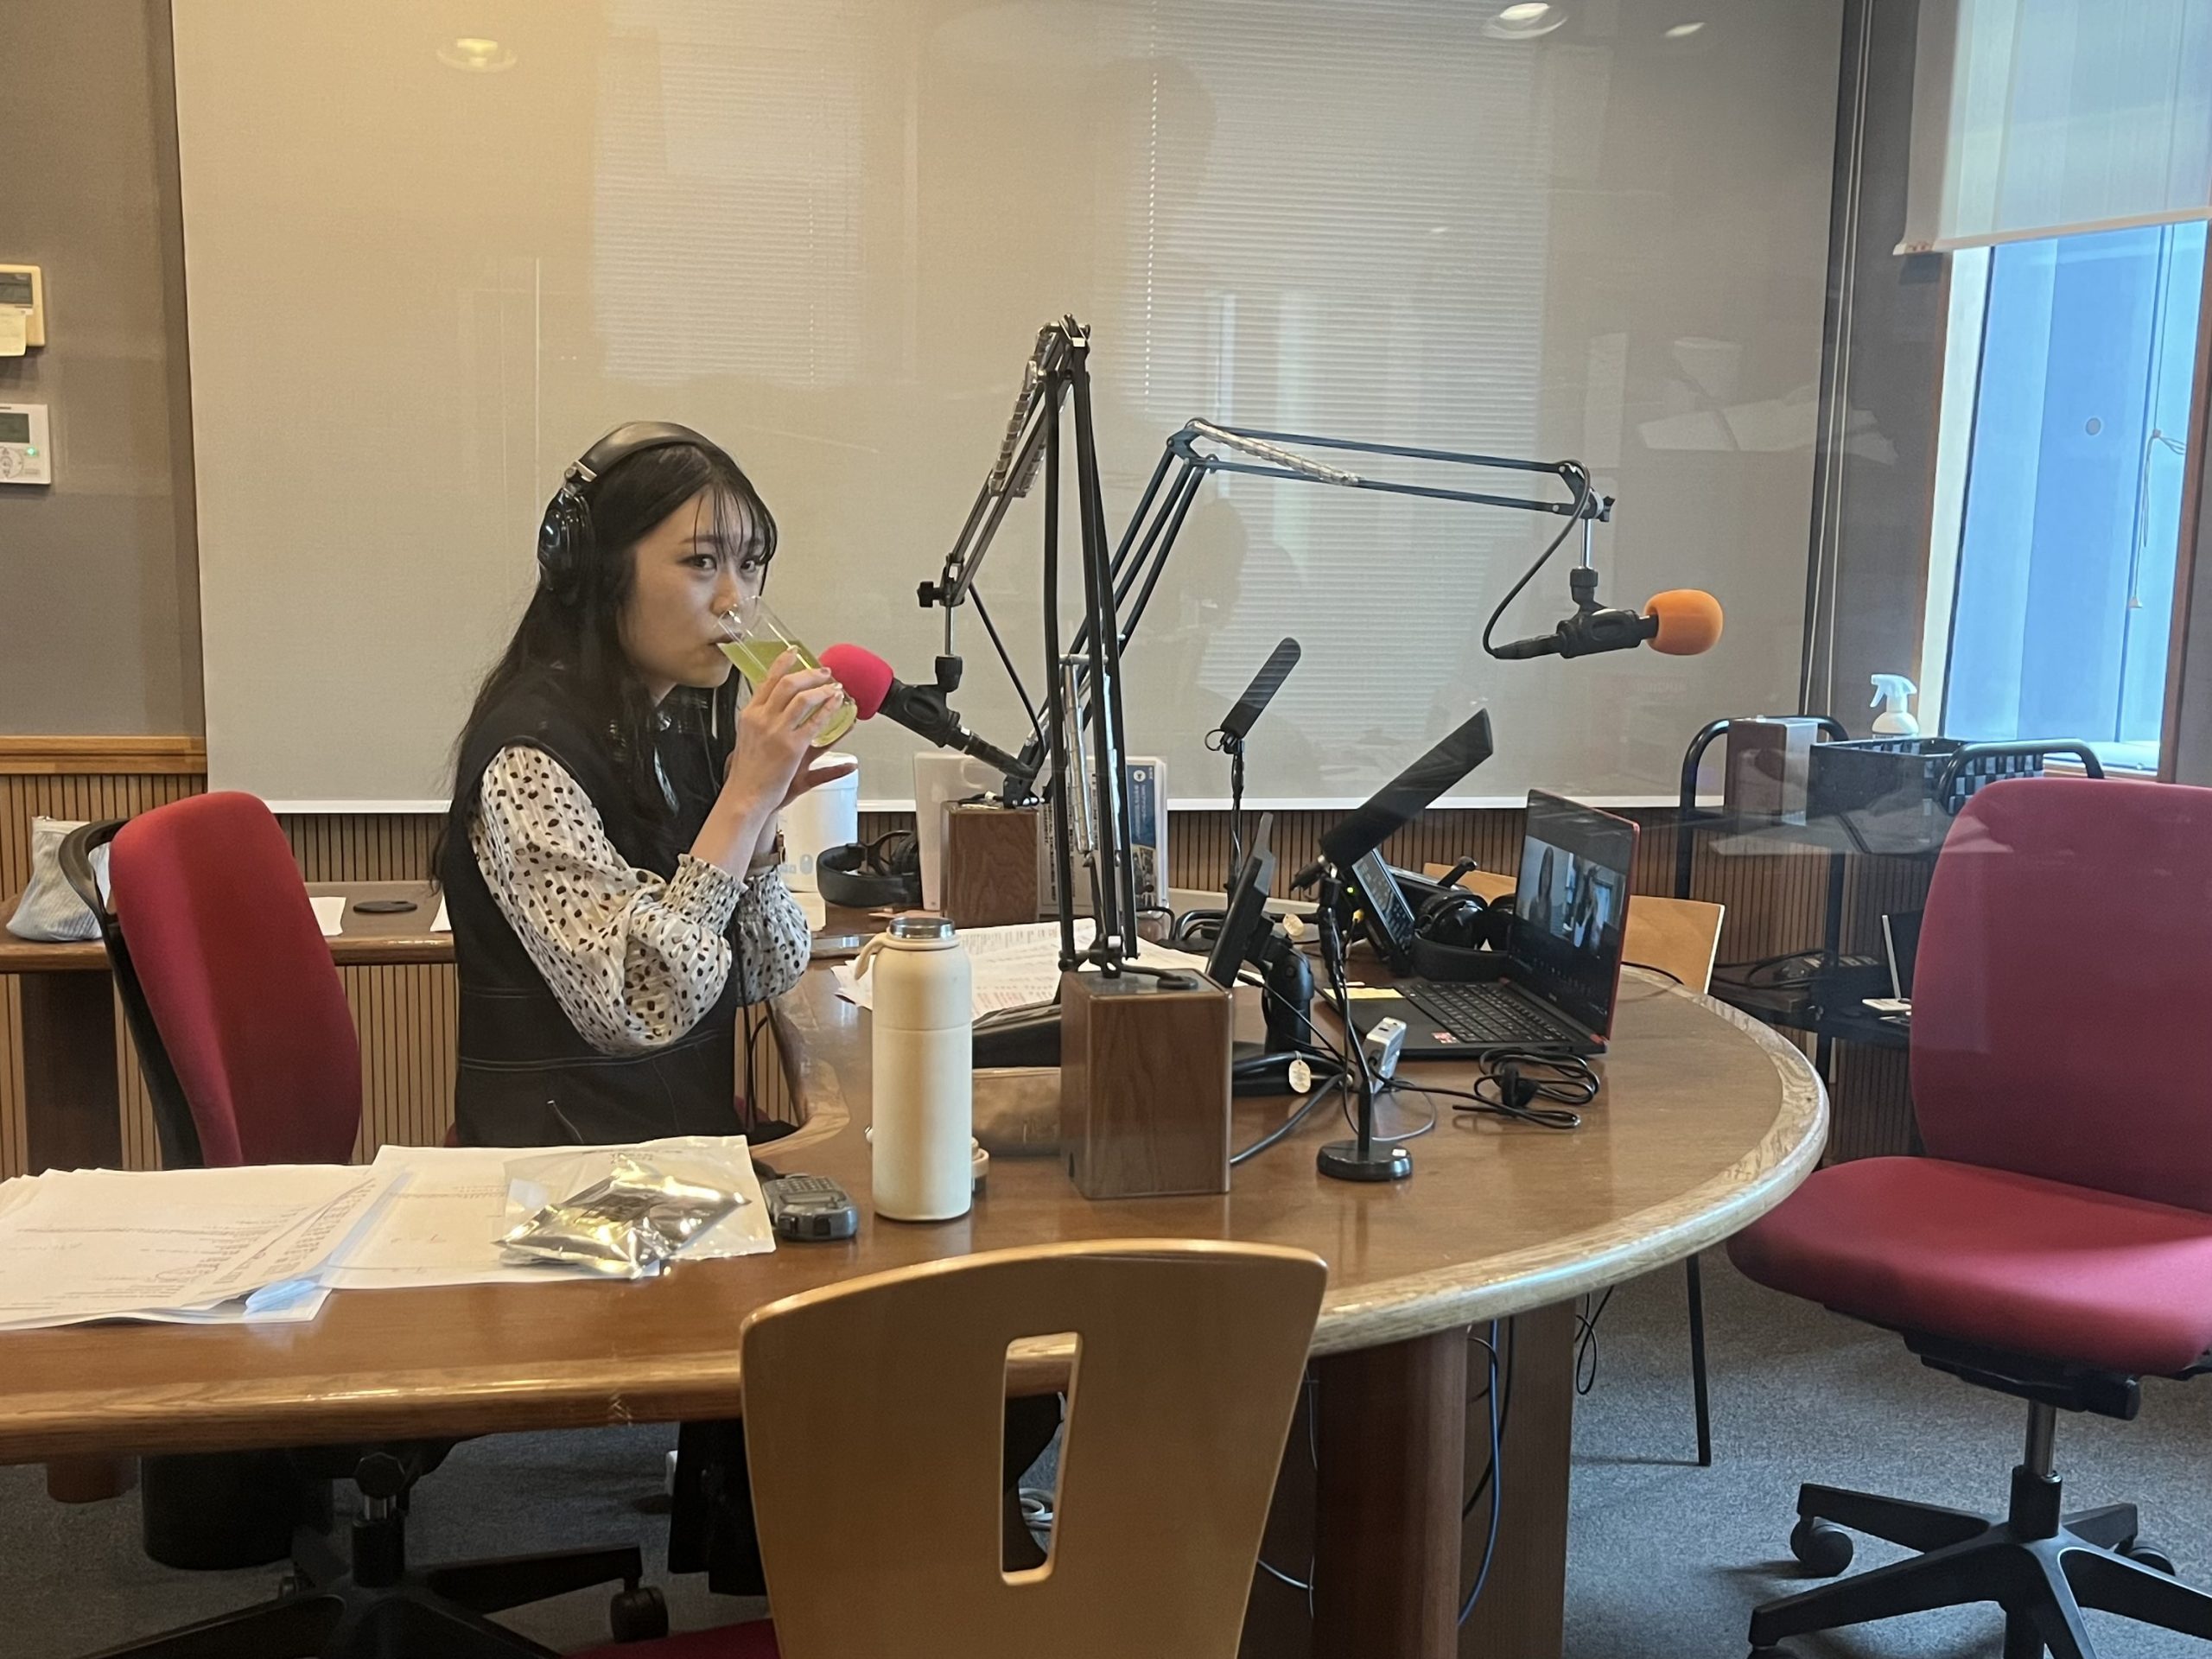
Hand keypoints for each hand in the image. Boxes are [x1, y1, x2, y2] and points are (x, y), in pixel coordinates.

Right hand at [723, 650, 847, 817]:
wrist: (746, 793)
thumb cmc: (747, 769)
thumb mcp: (747, 736)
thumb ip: (759, 718)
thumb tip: (770, 703)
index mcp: (750, 714)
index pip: (767, 680)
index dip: (782, 663)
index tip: (794, 653)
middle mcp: (762, 719)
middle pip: (787, 685)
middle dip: (809, 675)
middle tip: (824, 672)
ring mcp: (777, 732)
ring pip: (803, 700)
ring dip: (822, 690)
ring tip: (834, 688)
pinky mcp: (792, 747)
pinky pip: (815, 724)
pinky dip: (828, 712)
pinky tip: (837, 707)